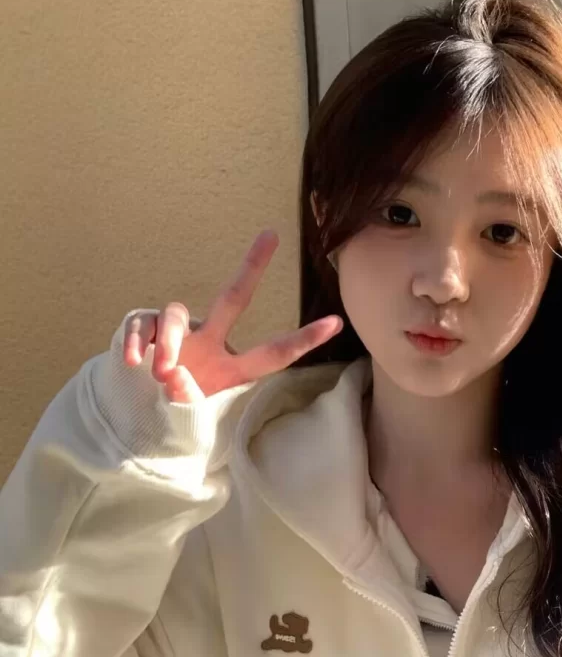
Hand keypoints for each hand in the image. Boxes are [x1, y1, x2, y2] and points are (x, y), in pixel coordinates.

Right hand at [122, 230, 341, 402]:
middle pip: (232, 299)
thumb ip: (185, 403)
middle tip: (270, 235)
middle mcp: (207, 343)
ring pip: (176, 315)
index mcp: (230, 368)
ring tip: (163, 373)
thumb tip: (175, 378)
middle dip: (251, 267)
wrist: (131, 420)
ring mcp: (176, 335)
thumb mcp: (186, 420)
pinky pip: (140, 325)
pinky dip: (136, 342)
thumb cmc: (169, 418)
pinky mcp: (141, 330)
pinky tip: (132, 361)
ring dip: (169, 343)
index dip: (302, 341)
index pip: (272, 353)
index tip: (336, 323)